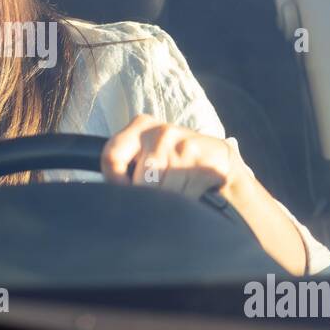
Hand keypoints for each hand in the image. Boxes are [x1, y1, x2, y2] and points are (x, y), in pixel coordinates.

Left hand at [100, 114, 251, 198]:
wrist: (221, 160)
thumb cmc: (175, 161)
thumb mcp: (148, 153)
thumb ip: (125, 165)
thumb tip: (108, 193)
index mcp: (141, 126)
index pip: (112, 155)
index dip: (115, 182)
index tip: (126, 191)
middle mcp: (161, 132)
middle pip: (139, 181)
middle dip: (146, 197)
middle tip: (157, 196)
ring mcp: (185, 147)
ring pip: (162, 193)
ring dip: (167, 203)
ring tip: (176, 195)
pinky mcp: (205, 165)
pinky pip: (184, 198)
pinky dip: (185, 204)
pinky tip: (190, 195)